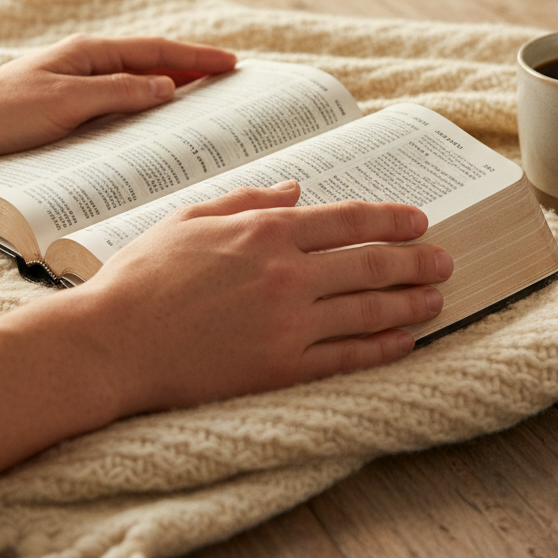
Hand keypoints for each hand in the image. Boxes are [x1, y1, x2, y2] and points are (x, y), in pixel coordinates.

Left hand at [0, 34, 236, 179]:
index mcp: (91, 54)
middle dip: (194, 68)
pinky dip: (147, 105)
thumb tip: (168, 87)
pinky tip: (156, 120)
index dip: (198, 58)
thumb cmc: (2, 112)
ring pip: (139, 81)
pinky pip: (121, 101)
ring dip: (174, 86)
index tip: (233, 63)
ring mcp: (79, 83)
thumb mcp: (66, 103)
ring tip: (207, 98)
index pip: (157, 51)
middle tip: (231, 79)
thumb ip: (120, 92)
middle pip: (153, 62)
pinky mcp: (69, 106)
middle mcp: (88, 64)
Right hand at [0, 182, 452, 472]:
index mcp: (265, 232)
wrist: (111, 343)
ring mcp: (288, 324)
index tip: (419, 221)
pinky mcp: (280, 368)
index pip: (347, 221)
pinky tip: (405, 342)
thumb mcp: (192, 217)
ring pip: (369, 310)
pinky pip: (347, 358)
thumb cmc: (143, 276)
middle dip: (415, 261)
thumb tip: (297, 189)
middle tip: (445, 261)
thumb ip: (249, 200)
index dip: (391, 219)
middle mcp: (287, 275)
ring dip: (410, 303)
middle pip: (370, 265)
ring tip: (437, 300)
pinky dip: (383, 349)